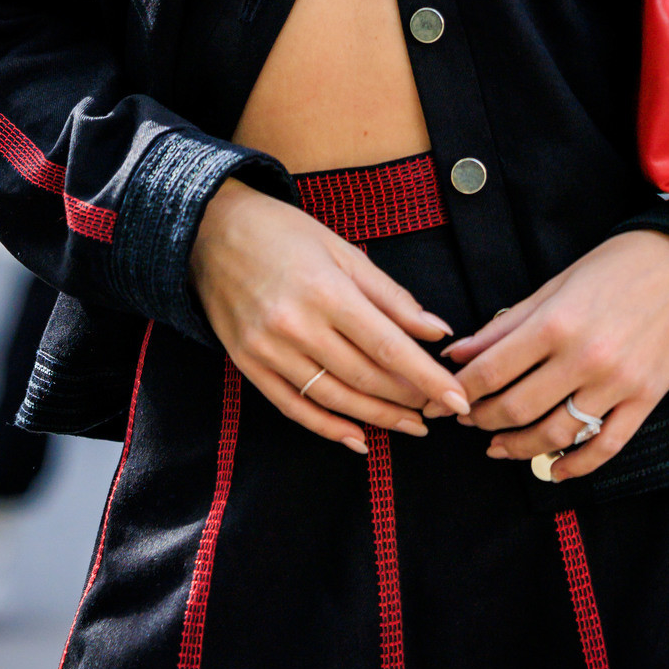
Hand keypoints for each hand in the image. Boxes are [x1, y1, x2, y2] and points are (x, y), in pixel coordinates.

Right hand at [190, 176, 470, 453]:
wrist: (209, 230)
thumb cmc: (283, 233)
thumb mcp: (342, 250)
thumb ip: (390, 296)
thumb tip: (436, 331)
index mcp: (325, 291)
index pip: (388, 346)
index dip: (427, 377)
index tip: (459, 398)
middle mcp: (295, 325)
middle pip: (364, 377)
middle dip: (409, 400)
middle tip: (439, 412)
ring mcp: (267, 349)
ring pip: (333, 398)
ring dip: (376, 418)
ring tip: (410, 427)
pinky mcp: (247, 364)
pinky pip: (292, 407)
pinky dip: (327, 428)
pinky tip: (357, 438)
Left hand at [445, 231, 668, 481]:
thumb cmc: (616, 266)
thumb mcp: (554, 285)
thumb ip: (505, 325)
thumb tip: (457, 352)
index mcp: (556, 323)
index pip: (491, 371)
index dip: (460, 391)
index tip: (442, 400)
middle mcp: (585, 358)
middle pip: (517, 408)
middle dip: (482, 420)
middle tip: (466, 420)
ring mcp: (618, 384)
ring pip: (556, 435)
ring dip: (518, 447)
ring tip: (497, 446)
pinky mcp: (646, 401)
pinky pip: (605, 447)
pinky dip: (576, 466)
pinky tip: (553, 469)